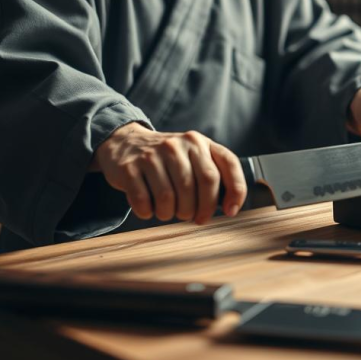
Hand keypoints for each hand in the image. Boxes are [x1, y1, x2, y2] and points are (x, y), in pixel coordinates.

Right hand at [91, 123, 246, 223]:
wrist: (125, 142)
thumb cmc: (167, 158)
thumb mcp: (193, 155)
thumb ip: (214, 174)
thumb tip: (230, 208)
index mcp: (199, 142)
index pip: (228, 164)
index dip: (236, 190)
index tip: (231, 212)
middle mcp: (178, 145)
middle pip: (202, 185)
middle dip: (200, 209)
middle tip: (192, 217)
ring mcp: (152, 155)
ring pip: (170, 197)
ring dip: (171, 214)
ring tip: (168, 212)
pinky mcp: (129, 167)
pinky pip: (143, 201)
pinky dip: (148, 212)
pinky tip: (149, 209)